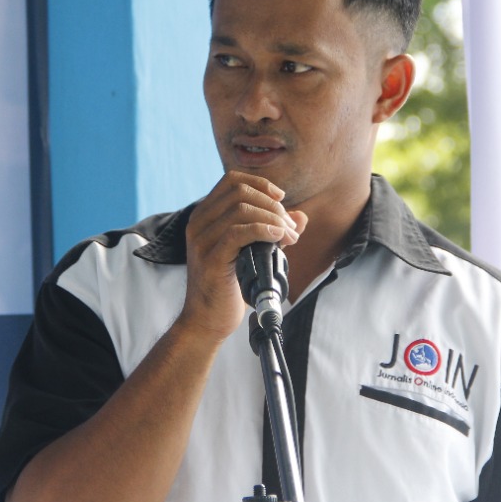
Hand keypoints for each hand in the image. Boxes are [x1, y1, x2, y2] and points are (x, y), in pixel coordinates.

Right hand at [180, 171, 307, 342]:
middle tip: (291, 227)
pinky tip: (278, 237)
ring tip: (289, 236)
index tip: (281, 199)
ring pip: (241, 209)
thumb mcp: (255, 252)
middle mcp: (199, 223)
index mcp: (206, 216)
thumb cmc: (230, 286)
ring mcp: (202, 240)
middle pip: (239, 191)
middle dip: (272, 205)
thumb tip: (301, 217)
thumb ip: (275, 232)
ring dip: (273, 218)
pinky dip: (263, 230)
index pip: (232, 180)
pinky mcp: (210, 259)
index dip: (260, 184)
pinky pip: (238, 232)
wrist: (208, 321)